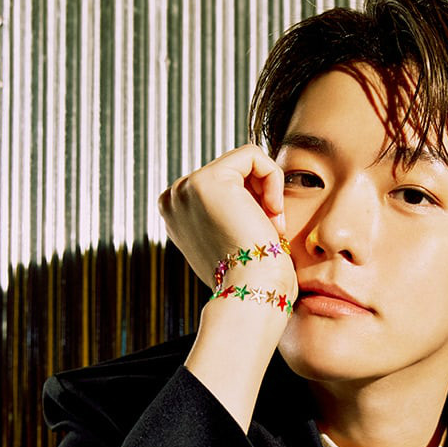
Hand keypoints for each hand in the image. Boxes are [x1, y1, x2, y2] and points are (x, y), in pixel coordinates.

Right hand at [158, 145, 295, 296]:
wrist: (252, 291)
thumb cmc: (252, 274)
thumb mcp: (231, 238)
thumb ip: (226, 213)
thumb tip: (244, 199)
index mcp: (176, 211)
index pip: (225, 184)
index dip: (251, 204)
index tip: (257, 237)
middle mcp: (174, 197)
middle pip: (234, 170)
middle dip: (259, 198)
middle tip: (266, 234)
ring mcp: (186, 188)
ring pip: (245, 162)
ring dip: (266, 193)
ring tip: (269, 227)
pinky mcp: (208, 180)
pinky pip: (253, 155)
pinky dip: (273, 179)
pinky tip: (272, 212)